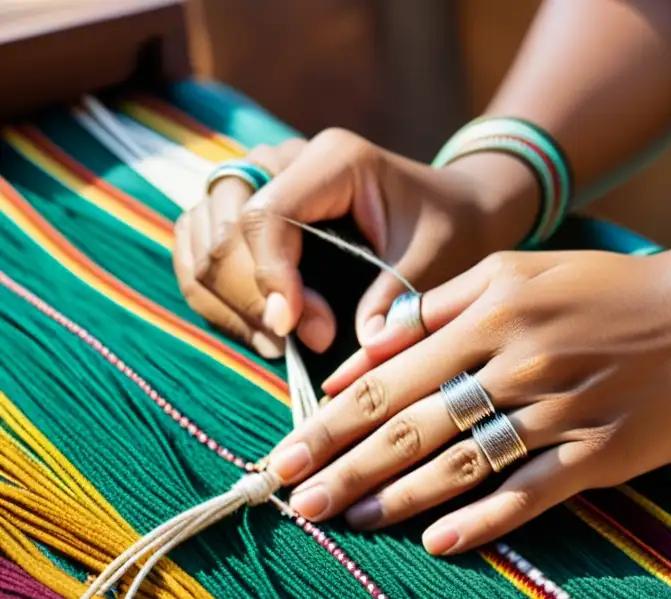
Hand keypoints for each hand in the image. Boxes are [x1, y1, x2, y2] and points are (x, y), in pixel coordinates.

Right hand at [172, 130, 538, 356]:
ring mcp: (257, 180)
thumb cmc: (446, 230)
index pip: (267, 214)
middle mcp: (284, 159)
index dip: (270, 278)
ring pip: (201, 239)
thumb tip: (359, 345)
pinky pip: (199, 251)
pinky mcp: (245, 210)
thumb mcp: (433, 262)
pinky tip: (261, 332)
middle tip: (296, 344)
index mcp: (333, 159)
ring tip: (278, 344)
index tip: (296, 331)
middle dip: (251, 296)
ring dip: (227, 301)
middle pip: (224, 228)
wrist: (450, 211)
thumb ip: (394, 299)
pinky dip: (216, 297)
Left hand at [266, 246, 670, 554]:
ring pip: (462, 463)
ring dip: (398, 498)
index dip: (328, 421)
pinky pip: (530, 493)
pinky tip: (436, 542)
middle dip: (344, 467)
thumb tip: (364, 350)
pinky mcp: (599, 452)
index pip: (388, 377)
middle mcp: (517, 364)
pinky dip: (482, 520)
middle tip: (292, 502)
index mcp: (490, 315)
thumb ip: (436, 304)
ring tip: (347, 522)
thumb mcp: (518, 269)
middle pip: (411, 426)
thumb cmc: (606, 288)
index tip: (282, 454)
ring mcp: (559, 412)